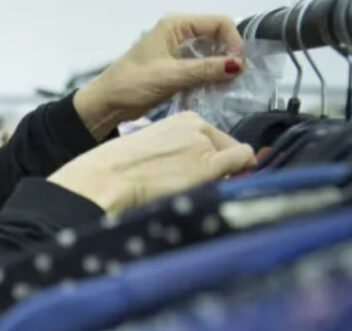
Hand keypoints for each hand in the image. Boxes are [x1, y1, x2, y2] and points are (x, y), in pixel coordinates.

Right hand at [49, 112, 254, 212]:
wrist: (109, 178)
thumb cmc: (121, 169)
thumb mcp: (153, 149)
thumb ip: (178, 152)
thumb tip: (196, 164)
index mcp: (183, 119)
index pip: (212, 138)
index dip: (210, 157)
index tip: (199, 172)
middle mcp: (198, 126)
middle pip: (225, 147)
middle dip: (220, 165)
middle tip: (193, 183)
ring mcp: (205, 144)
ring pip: (233, 157)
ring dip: (223, 173)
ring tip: (196, 187)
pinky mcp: (210, 164)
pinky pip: (243, 159)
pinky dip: (244, 169)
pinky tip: (230, 181)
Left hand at [74, 14, 245, 138]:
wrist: (107, 103)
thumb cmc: (131, 84)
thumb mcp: (171, 76)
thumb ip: (205, 69)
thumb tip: (237, 65)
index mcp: (176, 25)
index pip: (218, 23)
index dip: (233, 41)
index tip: (238, 65)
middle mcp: (179, 33)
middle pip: (217, 37)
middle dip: (228, 55)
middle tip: (235, 78)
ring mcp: (177, 51)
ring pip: (210, 54)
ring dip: (219, 68)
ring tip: (226, 86)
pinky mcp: (176, 68)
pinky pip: (201, 68)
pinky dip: (209, 77)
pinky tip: (213, 90)